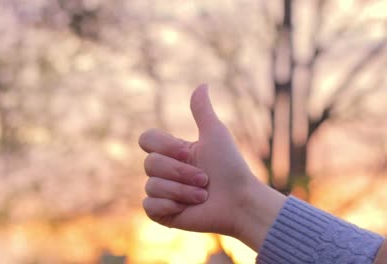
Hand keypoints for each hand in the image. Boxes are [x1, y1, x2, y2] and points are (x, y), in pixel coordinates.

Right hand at [139, 84, 285, 250]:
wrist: (240, 201)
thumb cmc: (231, 167)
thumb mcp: (215, 134)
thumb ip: (202, 111)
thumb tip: (202, 84)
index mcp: (174, 152)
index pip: (147, 139)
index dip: (165, 146)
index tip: (188, 152)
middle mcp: (166, 171)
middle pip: (150, 164)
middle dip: (180, 172)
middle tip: (205, 180)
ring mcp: (163, 192)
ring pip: (151, 185)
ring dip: (182, 191)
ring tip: (203, 195)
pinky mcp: (162, 213)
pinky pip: (149, 205)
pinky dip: (169, 205)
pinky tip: (187, 209)